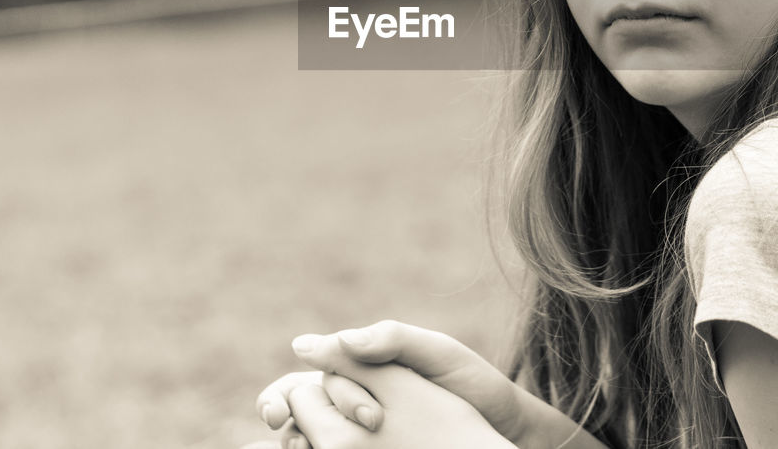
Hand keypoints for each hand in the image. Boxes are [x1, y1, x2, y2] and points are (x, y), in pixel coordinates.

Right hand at [261, 320, 605, 448]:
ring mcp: (364, 426)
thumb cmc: (472, 383)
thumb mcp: (435, 353)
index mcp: (368, 362)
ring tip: (291, 445)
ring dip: (291, 437)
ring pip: (309, 432)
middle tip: (274, 421)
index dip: (295, 389)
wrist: (504, 424)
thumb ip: (387, 340)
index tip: (289, 404)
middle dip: (279, 410)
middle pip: (299, 402)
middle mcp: (358, 392)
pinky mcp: (370, 446)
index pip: (314, 372)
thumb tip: (323, 339)